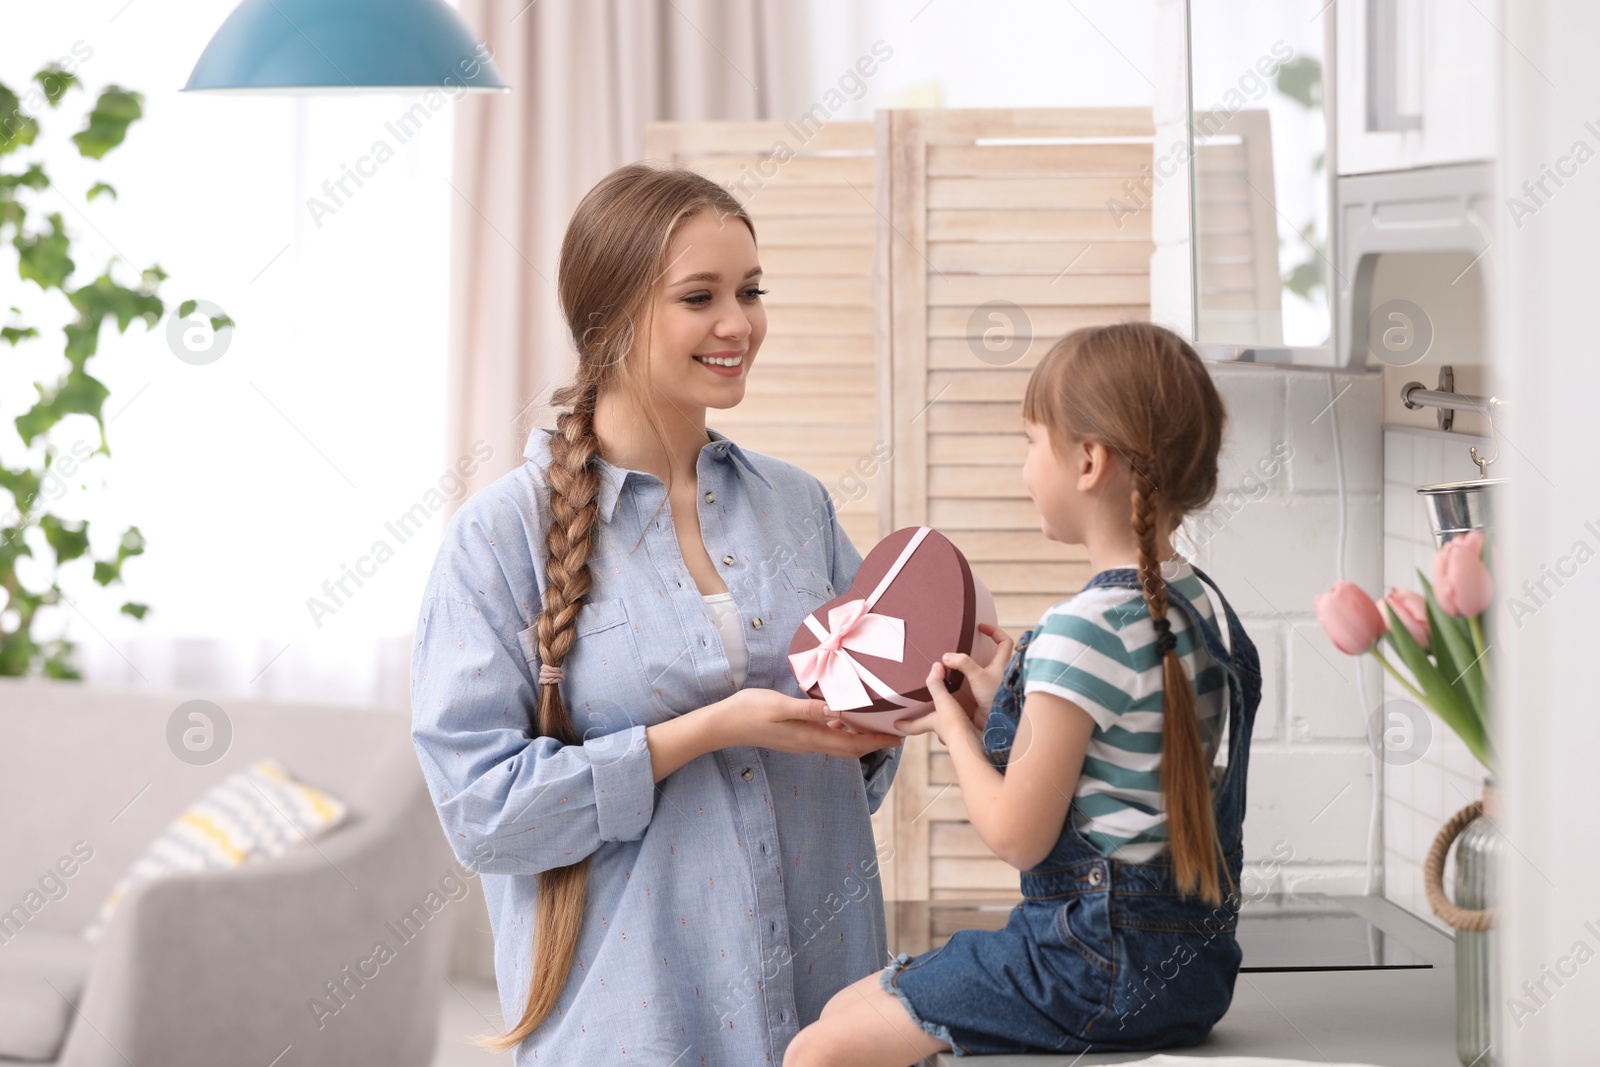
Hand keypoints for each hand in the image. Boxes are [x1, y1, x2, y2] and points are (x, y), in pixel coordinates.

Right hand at [712, 687, 902, 759]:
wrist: (723, 725)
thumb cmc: (749, 711)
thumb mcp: (780, 706)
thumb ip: (809, 709)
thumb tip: (839, 711)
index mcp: (809, 737)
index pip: (852, 744)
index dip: (877, 742)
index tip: (898, 738)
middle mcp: (809, 743)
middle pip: (850, 749)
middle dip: (874, 742)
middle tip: (895, 732)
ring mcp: (801, 741)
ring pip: (839, 743)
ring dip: (860, 737)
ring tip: (877, 724)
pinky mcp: (795, 735)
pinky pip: (826, 736)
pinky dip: (842, 730)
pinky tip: (844, 717)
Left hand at [899, 660, 979, 746]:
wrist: (974, 743)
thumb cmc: (954, 725)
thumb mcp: (943, 701)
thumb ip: (937, 685)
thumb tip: (935, 665)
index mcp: (932, 723)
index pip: (914, 726)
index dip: (905, 725)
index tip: (896, 725)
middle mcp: (942, 731)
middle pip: (932, 726)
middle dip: (930, 721)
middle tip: (927, 714)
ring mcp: (957, 734)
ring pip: (949, 728)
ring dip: (949, 721)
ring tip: (952, 711)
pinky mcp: (969, 735)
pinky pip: (964, 727)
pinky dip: (965, 722)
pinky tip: (970, 717)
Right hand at [939, 623, 1014, 732]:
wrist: (997, 725)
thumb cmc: (995, 700)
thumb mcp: (979, 677)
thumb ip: (963, 664)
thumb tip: (946, 656)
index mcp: (1002, 664)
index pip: (1004, 641)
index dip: (994, 631)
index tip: (980, 627)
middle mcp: (997, 673)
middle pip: (992, 654)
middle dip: (980, 647)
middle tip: (964, 642)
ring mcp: (990, 685)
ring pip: (981, 669)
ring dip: (968, 665)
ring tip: (953, 660)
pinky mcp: (982, 696)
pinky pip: (971, 683)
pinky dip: (962, 680)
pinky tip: (951, 680)